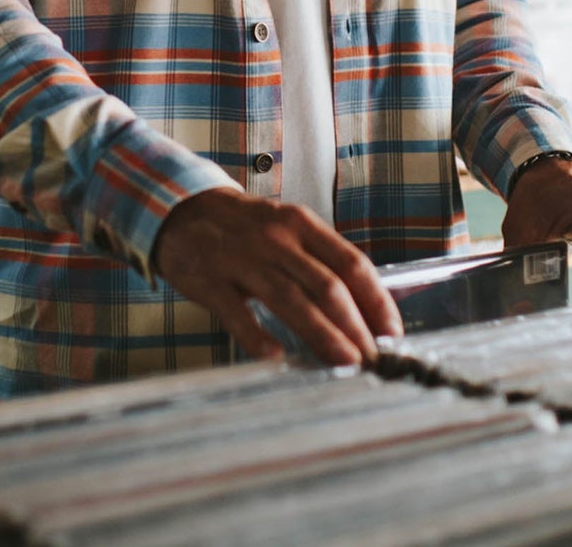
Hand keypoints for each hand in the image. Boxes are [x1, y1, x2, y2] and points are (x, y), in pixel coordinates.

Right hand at [152, 189, 402, 365]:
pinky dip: (258, 337)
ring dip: (323, 334)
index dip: (376, 299)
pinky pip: (237, 313)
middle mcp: (276, 239)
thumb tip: (363, 308)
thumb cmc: (243, 227)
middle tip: (375, 360)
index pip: (351, 262)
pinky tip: (277, 358)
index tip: (393, 331)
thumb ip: (318, 260)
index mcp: (300, 224)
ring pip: (291, 300)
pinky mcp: (210, 280)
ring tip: (347, 363)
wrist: (179, 209)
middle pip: (326, 285)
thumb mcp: (286, 228)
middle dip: (356, 326)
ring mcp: (242, 258)